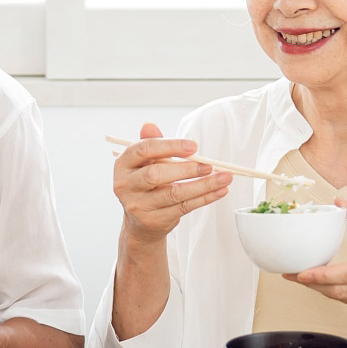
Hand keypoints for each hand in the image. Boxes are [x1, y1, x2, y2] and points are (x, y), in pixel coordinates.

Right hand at [113, 122, 230, 244]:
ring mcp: (138, 205)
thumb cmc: (146, 184)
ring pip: (173, 194)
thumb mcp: (146, 162)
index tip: (194, 147)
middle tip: (209, 165)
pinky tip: (219, 191)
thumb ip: (151, 145)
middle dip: (186, 169)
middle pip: (156, 174)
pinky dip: (204, 198)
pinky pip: (183, 208)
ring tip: (224, 178)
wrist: (139, 222)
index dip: (170, 146)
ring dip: (202, 185)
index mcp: (123, 164)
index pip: (144, 150)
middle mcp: (125, 185)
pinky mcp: (153, 220)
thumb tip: (150, 126)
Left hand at [286, 201, 346, 340]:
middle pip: (339, 289)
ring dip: (317, 288)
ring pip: (340, 297)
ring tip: (296, 275)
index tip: (303, 271)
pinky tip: (317, 281)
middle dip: (311, 283)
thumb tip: (341, 202)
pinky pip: (346, 300)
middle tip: (288, 273)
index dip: (325, 275)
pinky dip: (329, 292)